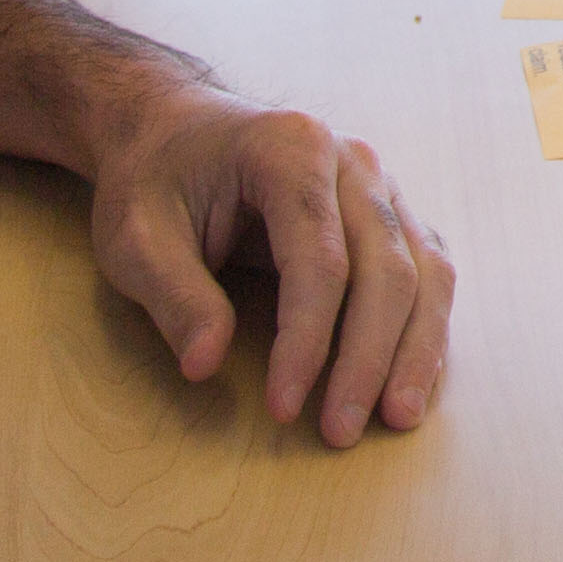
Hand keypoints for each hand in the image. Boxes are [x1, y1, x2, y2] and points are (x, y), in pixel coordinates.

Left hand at [85, 78, 454, 445]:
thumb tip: (206, 365)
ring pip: (426, 272)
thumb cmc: (153, 180)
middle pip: (387, 268)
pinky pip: (428, 273)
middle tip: (340, 432)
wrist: (174, 129)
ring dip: (415, 351)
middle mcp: (353, 161)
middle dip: (368, 358)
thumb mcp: (134, 236)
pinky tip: (409, 382)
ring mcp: (381, 184)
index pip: (320, 258)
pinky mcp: (391, 214)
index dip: (307, 340)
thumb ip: (173, 296)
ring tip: (395, 419)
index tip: (282, 407)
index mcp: (291, 149)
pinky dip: (425, 330)